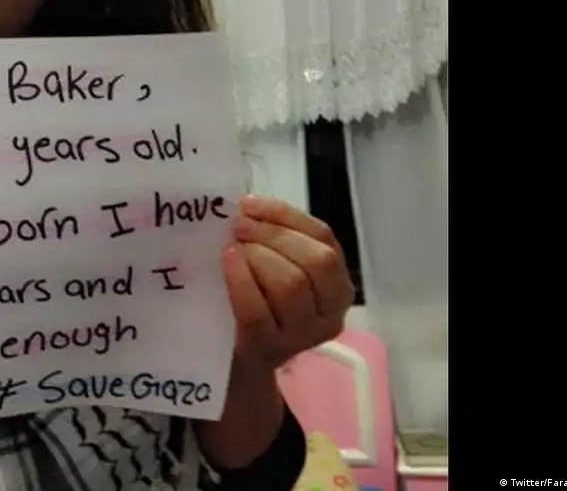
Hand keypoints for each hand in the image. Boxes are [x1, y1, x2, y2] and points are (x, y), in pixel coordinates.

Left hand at [222, 195, 353, 371]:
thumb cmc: (256, 304)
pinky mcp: (271, 350)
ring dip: (258, 255)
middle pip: (316, 261)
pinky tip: (227, 262)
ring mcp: (303, 336)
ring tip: (231, 247)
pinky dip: (241, 280)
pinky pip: (258, 311)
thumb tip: (246, 206)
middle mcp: (331, 312)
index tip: (249, 204)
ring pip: (292, 284)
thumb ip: (273, 240)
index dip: (285, 216)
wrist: (238, 362)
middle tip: (237, 226)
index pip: (324, 238)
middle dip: (273, 235)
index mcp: (338, 285)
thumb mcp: (275, 270)